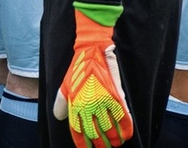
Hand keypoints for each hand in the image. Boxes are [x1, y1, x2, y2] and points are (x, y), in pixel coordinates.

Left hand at [54, 10, 132, 147]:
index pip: (79, 131)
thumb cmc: (77, 68)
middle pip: (95, 131)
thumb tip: (59, 118)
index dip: (83, 142)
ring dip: (114, 138)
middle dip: (101, 143)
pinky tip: (128, 133)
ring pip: (110, 126)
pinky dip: (126, 124)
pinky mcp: (115, 92)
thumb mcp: (64, 86)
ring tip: (117, 144)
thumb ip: (61, 104)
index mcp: (76, 105)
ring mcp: (102, 99)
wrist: (91, 50)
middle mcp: (89, 105)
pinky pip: (122, 113)